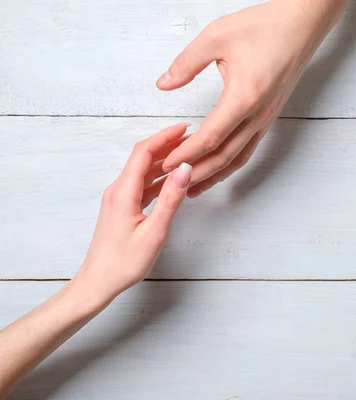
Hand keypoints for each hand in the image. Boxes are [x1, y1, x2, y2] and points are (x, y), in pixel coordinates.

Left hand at [75, 123, 192, 304]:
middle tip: (193, 140)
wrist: (98, 282)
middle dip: (168, 145)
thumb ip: (171, 198)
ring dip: (165, 162)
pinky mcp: (123, 207)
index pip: (144, 152)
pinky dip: (159, 178)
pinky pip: (143, 184)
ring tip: (189, 156)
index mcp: (123, 191)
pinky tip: (174, 180)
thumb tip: (186, 169)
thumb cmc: (123, 263)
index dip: (165, 137)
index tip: (186, 128)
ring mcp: (120, 198)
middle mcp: (119, 190)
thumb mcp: (154, 232)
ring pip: (144, 171)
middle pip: (144, 157)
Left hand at [156, 0, 347, 196]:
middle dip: (196, 171)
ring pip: (238, 157)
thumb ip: (186, 63)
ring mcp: (267, 118)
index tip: (166, 162)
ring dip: (215, 174)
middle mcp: (258, 114)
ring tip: (193, 187)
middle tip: (173, 181)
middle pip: (224, 156)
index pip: (210, 137)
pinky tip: (219, 166)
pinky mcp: (270, 116)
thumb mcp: (217, 37)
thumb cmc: (266, 27)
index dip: (186, 153)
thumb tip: (164, 84)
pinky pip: (249, 148)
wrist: (302, 24)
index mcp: (244, 97)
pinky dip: (230, 163)